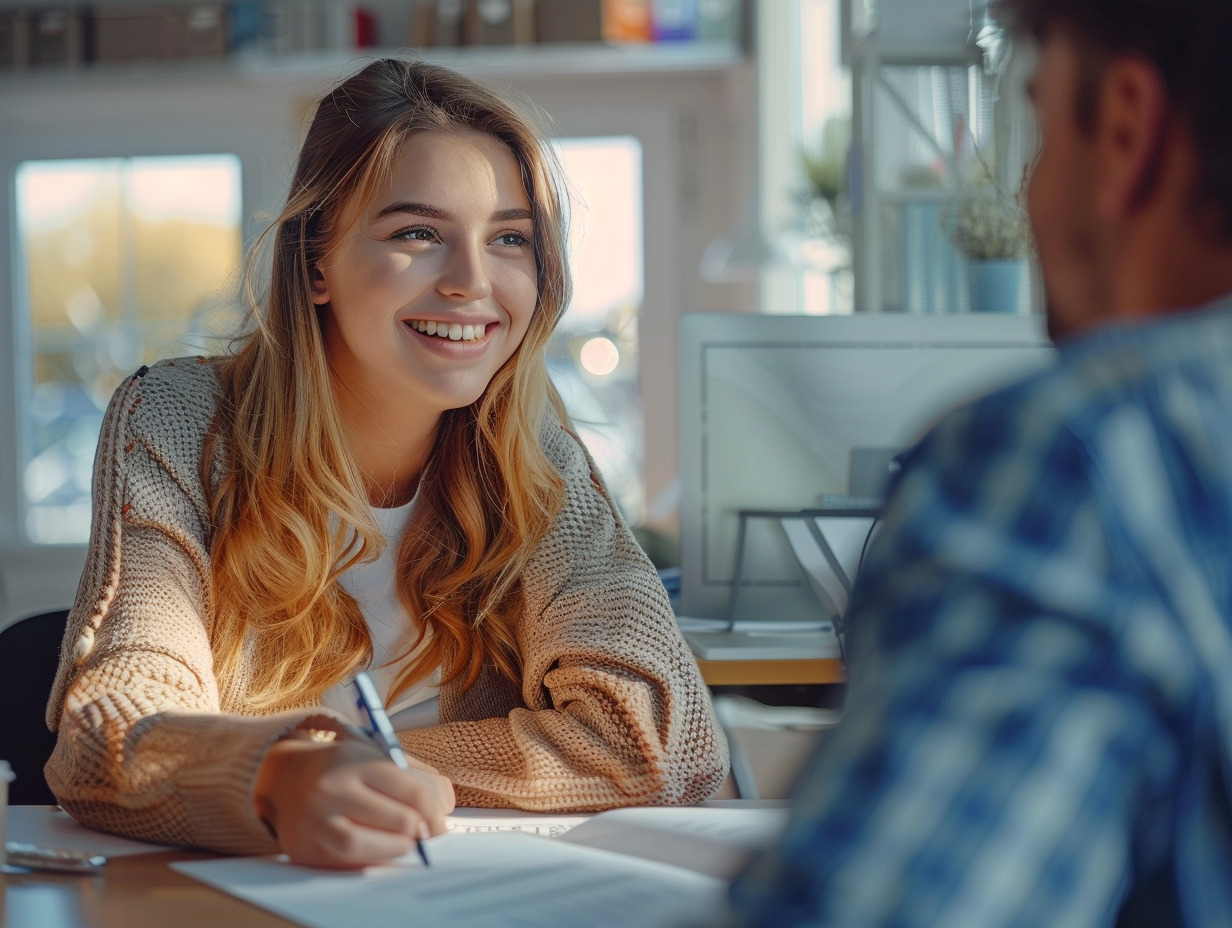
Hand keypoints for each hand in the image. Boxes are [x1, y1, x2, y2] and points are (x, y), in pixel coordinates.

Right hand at [254, 734, 454, 868]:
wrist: (285, 778)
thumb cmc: (341, 767)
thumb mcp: (374, 754)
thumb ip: (410, 776)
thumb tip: (441, 811)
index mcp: (355, 760)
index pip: (412, 792)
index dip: (434, 814)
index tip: (439, 825)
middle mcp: (331, 789)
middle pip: (396, 820)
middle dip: (417, 832)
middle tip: (422, 835)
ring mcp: (313, 820)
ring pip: (367, 847)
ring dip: (394, 849)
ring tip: (402, 845)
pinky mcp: (303, 848)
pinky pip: (344, 863)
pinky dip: (367, 860)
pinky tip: (375, 851)